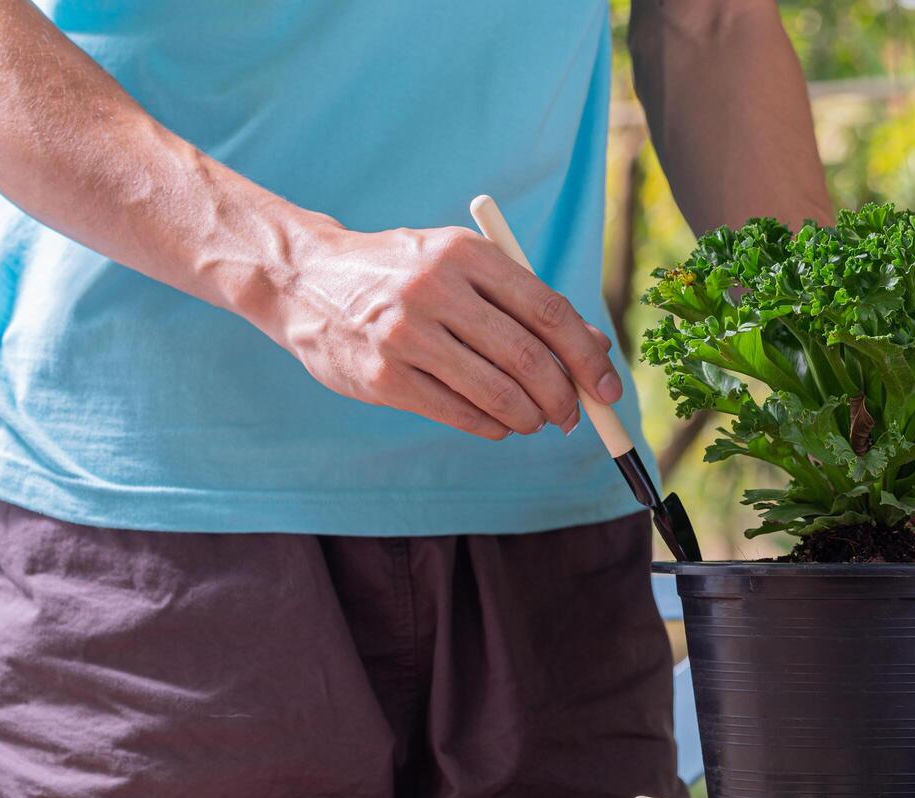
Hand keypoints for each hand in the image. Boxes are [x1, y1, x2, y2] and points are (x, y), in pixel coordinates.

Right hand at [254, 222, 619, 439]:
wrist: (306, 281)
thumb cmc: (403, 275)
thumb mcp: (461, 266)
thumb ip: (525, 302)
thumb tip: (594, 351)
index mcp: (466, 253)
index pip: (548, 311)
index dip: (586, 357)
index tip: (608, 387)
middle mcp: (436, 289)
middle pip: (527, 357)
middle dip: (563, 397)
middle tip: (572, 416)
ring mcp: (406, 334)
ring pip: (496, 392)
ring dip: (529, 417)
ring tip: (536, 421)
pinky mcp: (383, 377)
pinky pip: (459, 413)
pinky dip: (492, 426)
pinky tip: (499, 423)